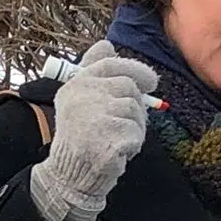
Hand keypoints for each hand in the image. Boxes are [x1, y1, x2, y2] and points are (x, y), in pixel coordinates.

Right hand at [30, 40, 159, 220]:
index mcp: (74, 86)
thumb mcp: (79, 100)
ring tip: (117, 141)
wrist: (68, 177)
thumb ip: (92, 70)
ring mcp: (95, 118)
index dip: (135, 69)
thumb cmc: (80, 138)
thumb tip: (106, 44)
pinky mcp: (108, 139)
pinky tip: (117, 153)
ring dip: (134, 128)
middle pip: (128, 88)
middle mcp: (81, 97)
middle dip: (136, 107)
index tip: (151, 82)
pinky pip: (136, 133)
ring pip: (135, 111)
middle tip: (128, 124)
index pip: (110, 65)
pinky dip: (133, 145)